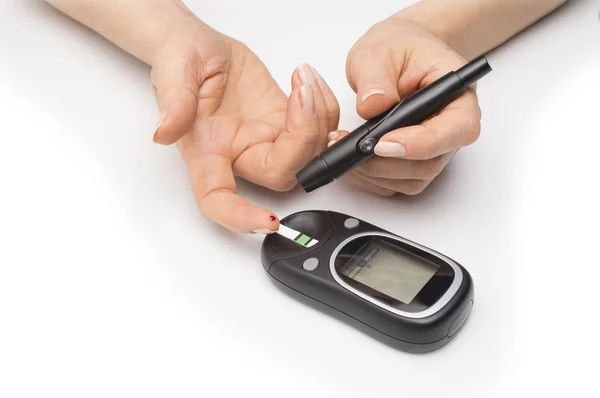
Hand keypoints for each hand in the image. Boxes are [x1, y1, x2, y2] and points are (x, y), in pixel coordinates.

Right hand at [151, 16, 338, 232]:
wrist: (202, 46)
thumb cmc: (182, 59)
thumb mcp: (174, 69)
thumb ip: (174, 100)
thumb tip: (165, 131)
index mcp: (207, 151)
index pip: (218, 200)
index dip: (241, 217)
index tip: (267, 222)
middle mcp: (240, 153)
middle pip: (282, 174)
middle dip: (304, 138)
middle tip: (302, 93)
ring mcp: (267, 139)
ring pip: (309, 154)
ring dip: (320, 118)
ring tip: (304, 79)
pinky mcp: (285, 123)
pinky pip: (319, 130)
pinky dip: (326, 108)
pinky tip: (310, 81)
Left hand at [329, 17, 480, 195]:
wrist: (395, 53)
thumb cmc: (398, 47)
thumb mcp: (379, 51)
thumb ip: (376, 78)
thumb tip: (373, 105)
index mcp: (458, 94)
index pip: (456, 130)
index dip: (420, 143)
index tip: (382, 143)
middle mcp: (452, 127)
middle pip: (430, 162)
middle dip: (386, 162)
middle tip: (348, 147)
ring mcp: (434, 149)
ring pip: (412, 179)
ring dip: (374, 172)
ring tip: (342, 146)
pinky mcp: (414, 162)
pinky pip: (396, 183)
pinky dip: (370, 177)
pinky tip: (350, 157)